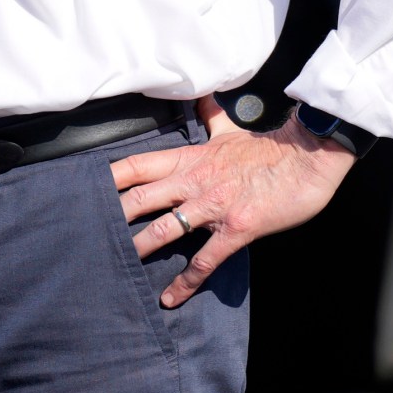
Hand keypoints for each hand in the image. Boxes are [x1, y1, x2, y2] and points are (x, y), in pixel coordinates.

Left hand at [111, 95, 357, 307]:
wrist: (308, 159)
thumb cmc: (268, 149)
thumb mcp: (230, 130)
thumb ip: (210, 116)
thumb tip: (201, 94)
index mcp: (190, 159)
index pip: (138, 165)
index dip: (109, 177)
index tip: (84, 188)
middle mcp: (195, 182)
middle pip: (141, 197)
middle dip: (113, 215)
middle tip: (87, 231)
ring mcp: (214, 207)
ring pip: (166, 229)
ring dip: (140, 247)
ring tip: (117, 263)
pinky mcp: (236, 229)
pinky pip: (205, 260)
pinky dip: (185, 282)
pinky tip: (170, 298)